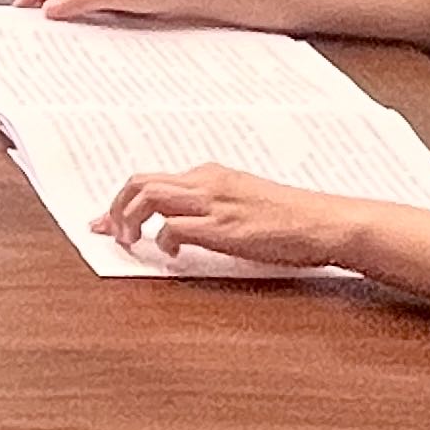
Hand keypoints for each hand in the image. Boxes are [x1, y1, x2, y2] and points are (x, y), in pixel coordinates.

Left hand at [101, 165, 366, 274]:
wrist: (326, 223)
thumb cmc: (291, 219)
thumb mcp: (244, 202)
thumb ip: (212, 206)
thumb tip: (179, 225)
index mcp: (210, 175)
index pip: (152, 179)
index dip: (121, 201)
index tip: (104, 221)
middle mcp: (206, 182)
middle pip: (139, 182)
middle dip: (115, 207)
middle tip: (110, 234)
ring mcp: (214, 203)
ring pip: (148, 197)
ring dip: (128, 220)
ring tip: (130, 243)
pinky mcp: (224, 227)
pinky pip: (174, 227)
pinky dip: (162, 241)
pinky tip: (170, 254)